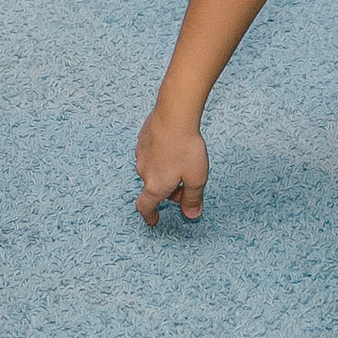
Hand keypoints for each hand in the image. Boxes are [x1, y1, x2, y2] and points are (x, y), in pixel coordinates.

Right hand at [133, 108, 208, 226]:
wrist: (174, 116)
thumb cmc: (186, 148)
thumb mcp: (196, 179)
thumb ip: (193, 199)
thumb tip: (192, 215)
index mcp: (155, 186)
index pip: (146, 207)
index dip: (149, 216)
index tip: (154, 221)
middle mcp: (144, 172)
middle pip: (154, 188)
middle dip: (168, 191)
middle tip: (186, 186)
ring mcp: (141, 155)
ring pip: (152, 171)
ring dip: (164, 173)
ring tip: (182, 163)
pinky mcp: (143, 140)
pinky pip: (151, 155)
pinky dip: (161, 158)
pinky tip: (173, 148)